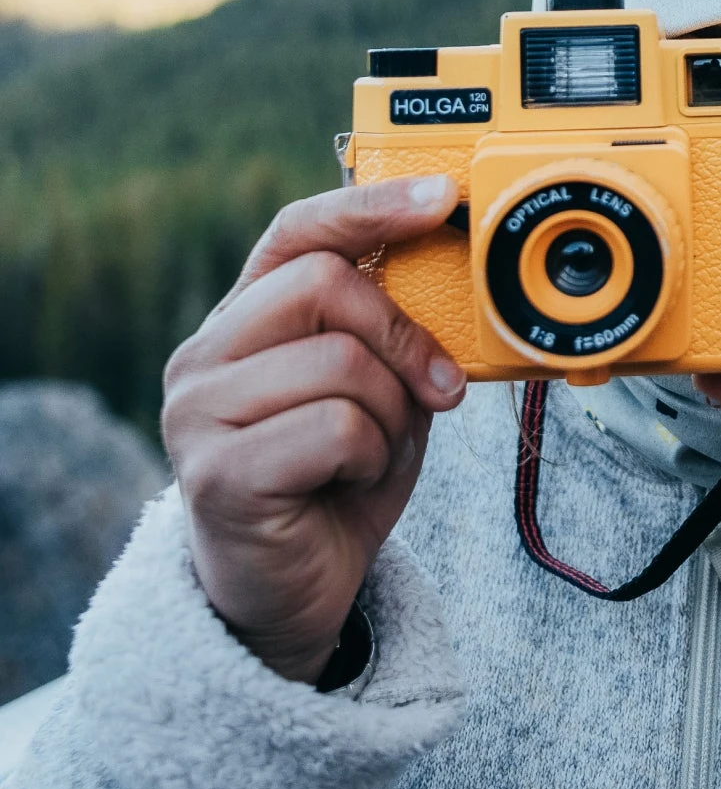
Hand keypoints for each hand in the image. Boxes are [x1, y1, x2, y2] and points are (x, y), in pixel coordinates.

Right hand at [161, 174, 466, 683]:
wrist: (294, 591)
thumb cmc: (339, 476)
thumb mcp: (382, 388)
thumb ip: (396, 332)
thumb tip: (452, 273)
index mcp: (246, 316)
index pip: (298, 230)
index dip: (371, 205)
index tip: (442, 197)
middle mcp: (206, 353)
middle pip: (327, 283)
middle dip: (403, 335)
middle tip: (435, 387)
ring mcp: (199, 412)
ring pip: (342, 361)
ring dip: (392, 413)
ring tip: (373, 452)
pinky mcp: (216, 473)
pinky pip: (337, 428)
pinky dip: (372, 457)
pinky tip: (349, 482)